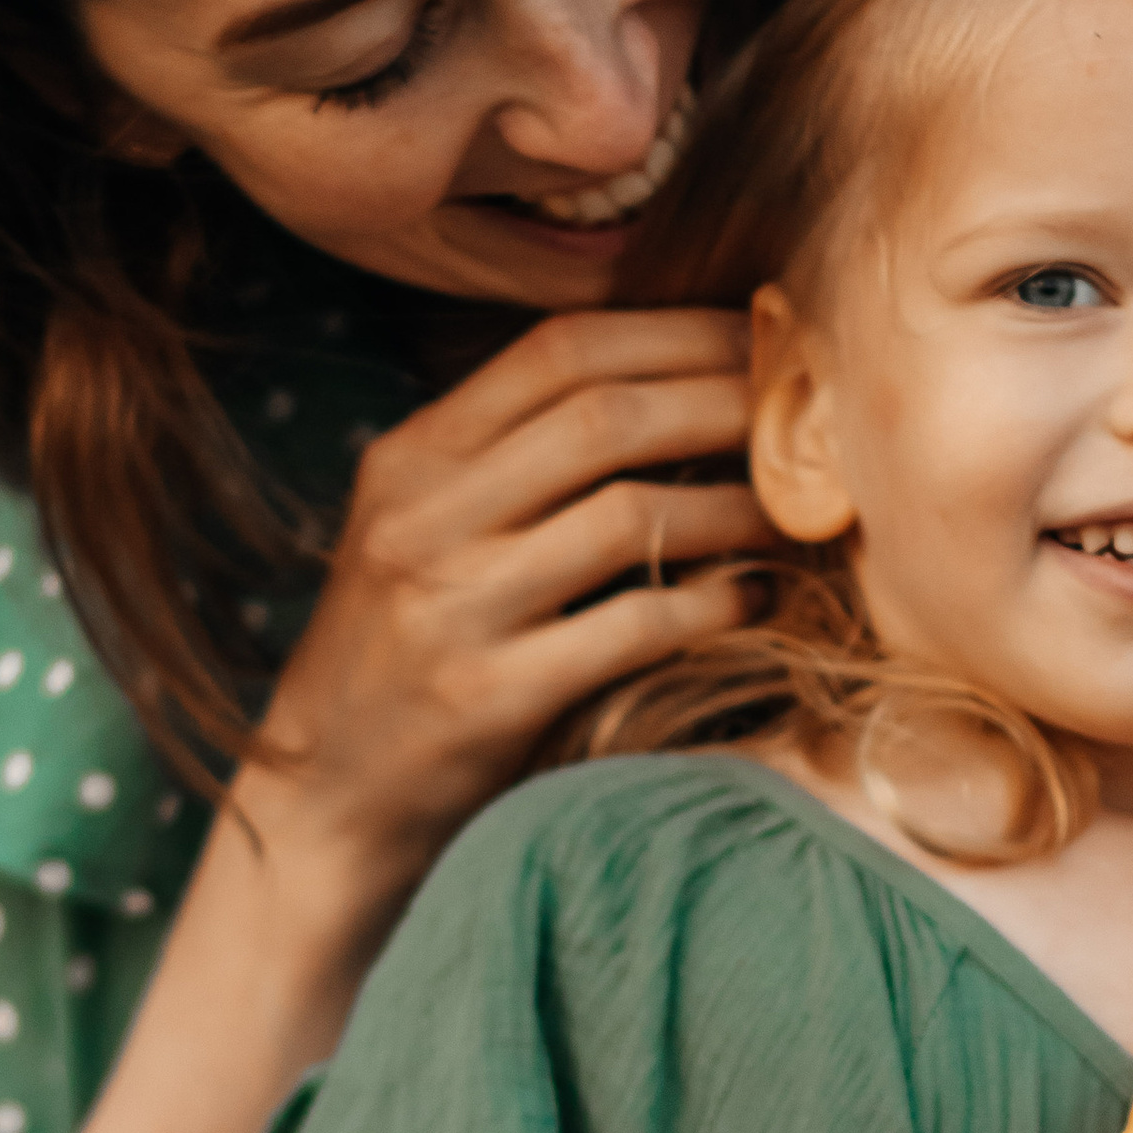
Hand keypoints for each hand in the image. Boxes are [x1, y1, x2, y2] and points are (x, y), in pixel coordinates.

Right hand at [241, 307, 767, 914]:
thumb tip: (674, 384)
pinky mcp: (486, 695)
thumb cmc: (402, 655)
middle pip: (605, 417)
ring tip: (797, 512)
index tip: (762, 338)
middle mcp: (423, 518)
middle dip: (727, 403)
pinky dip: (714, 608)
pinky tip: (757, 601)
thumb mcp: (423, 530)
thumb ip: (515, 459)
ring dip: (737, 506)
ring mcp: (451, 607)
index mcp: (411, 458)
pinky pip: (632, 629)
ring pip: (630, 515)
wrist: (324, 799)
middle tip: (808, 418)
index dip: (677, 333)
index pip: (558, 351)